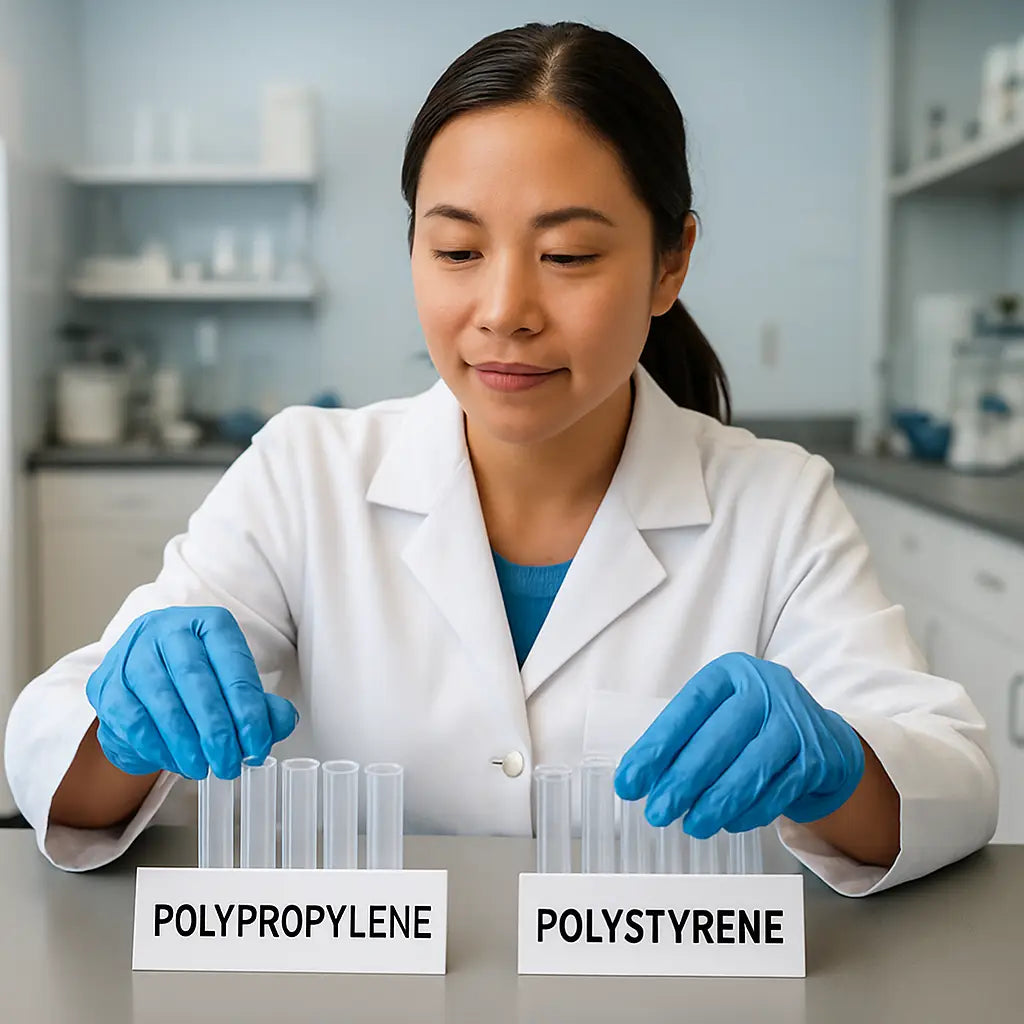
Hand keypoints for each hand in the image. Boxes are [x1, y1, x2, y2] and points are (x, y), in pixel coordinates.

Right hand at [86, 606, 297, 780]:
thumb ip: (262, 704)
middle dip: (215, 728)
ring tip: (203, 768)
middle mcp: (167, 629)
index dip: (247, 707)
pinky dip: (155, 745)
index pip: (232, 662)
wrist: (148, 678)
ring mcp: (132, 654)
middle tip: (230, 763)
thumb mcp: (235, 685)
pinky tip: (173, 762)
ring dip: (184, 742)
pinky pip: (130, 718)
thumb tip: (283, 721)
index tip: (258, 744)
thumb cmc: (201, 681)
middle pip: (194, 679)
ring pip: (160, 699)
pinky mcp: (106, 683)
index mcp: (208, 623)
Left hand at [614, 652, 864, 837]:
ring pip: (748, 770)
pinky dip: (749, 812)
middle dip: (682, 782)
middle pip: (717, 741)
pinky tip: (728, 823)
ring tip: (692, 825)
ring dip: (715, 804)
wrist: (823, 737)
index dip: (656, 747)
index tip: (630, 781)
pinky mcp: (817, 758)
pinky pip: (777, 792)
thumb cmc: (753, 725)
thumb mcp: (720, 712)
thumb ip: (684, 738)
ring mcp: (795, 723)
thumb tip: (639, 778)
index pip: (687, 708)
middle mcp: (766, 690)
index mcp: (731, 673)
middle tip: (657, 812)